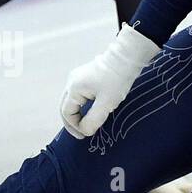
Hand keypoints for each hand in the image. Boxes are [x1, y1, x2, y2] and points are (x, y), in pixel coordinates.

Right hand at [60, 23, 159, 137]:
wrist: (126, 58)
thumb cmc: (116, 80)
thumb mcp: (106, 104)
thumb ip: (93, 120)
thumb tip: (85, 131)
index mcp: (74, 88)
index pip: (67, 113)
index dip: (74, 126)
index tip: (86, 134)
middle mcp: (71, 82)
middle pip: (65, 107)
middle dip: (72, 122)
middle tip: (82, 134)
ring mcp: (77, 78)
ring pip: (70, 101)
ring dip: (76, 114)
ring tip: (85, 124)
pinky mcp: (85, 76)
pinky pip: (77, 95)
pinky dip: (80, 106)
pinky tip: (89, 111)